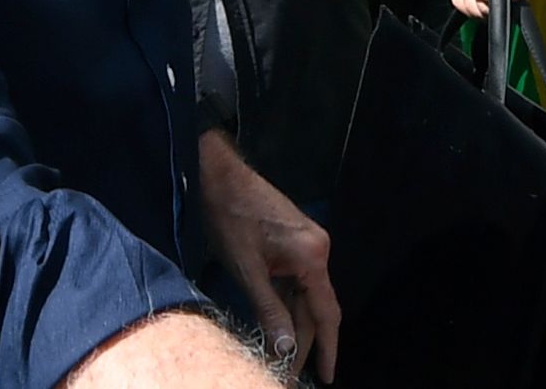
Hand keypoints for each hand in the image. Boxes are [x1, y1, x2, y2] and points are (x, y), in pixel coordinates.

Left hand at [197, 131, 338, 382]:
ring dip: (294, 325)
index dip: (326, 347)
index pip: (325, 313)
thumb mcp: (246, 270)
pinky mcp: (294, 241)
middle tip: (291, 374)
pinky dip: (287, 305)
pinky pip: (295, 281)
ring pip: (304, 295)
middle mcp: (317, 250)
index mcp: (312, 256)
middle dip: (304, 342)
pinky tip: (278, 326)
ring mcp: (307, 244)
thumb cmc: (231, 219)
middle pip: (315, 306)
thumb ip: (269, 310)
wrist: (219, 176)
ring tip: (284, 359)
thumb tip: (287, 349)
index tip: (326, 377)